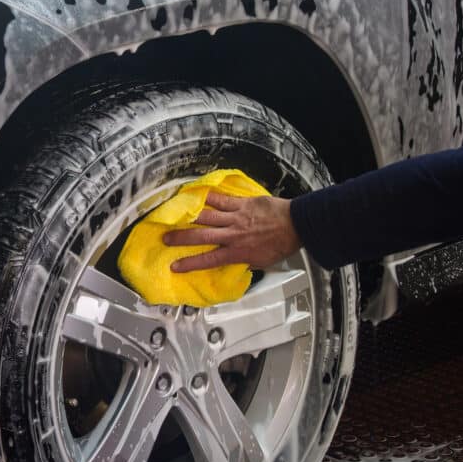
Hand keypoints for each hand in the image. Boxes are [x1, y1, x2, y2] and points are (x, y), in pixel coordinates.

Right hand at [163, 192, 301, 271]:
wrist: (297, 225)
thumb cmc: (281, 245)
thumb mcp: (261, 261)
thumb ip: (244, 261)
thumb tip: (232, 262)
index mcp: (237, 252)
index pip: (208, 260)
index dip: (189, 263)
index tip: (174, 266)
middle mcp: (232, 235)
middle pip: (201, 237)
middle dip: (181, 238)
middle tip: (165, 238)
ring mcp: (235, 217)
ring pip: (207, 217)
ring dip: (190, 217)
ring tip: (176, 216)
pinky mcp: (242, 203)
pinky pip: (221, 199)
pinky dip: (208, 198)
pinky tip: (198, 196)